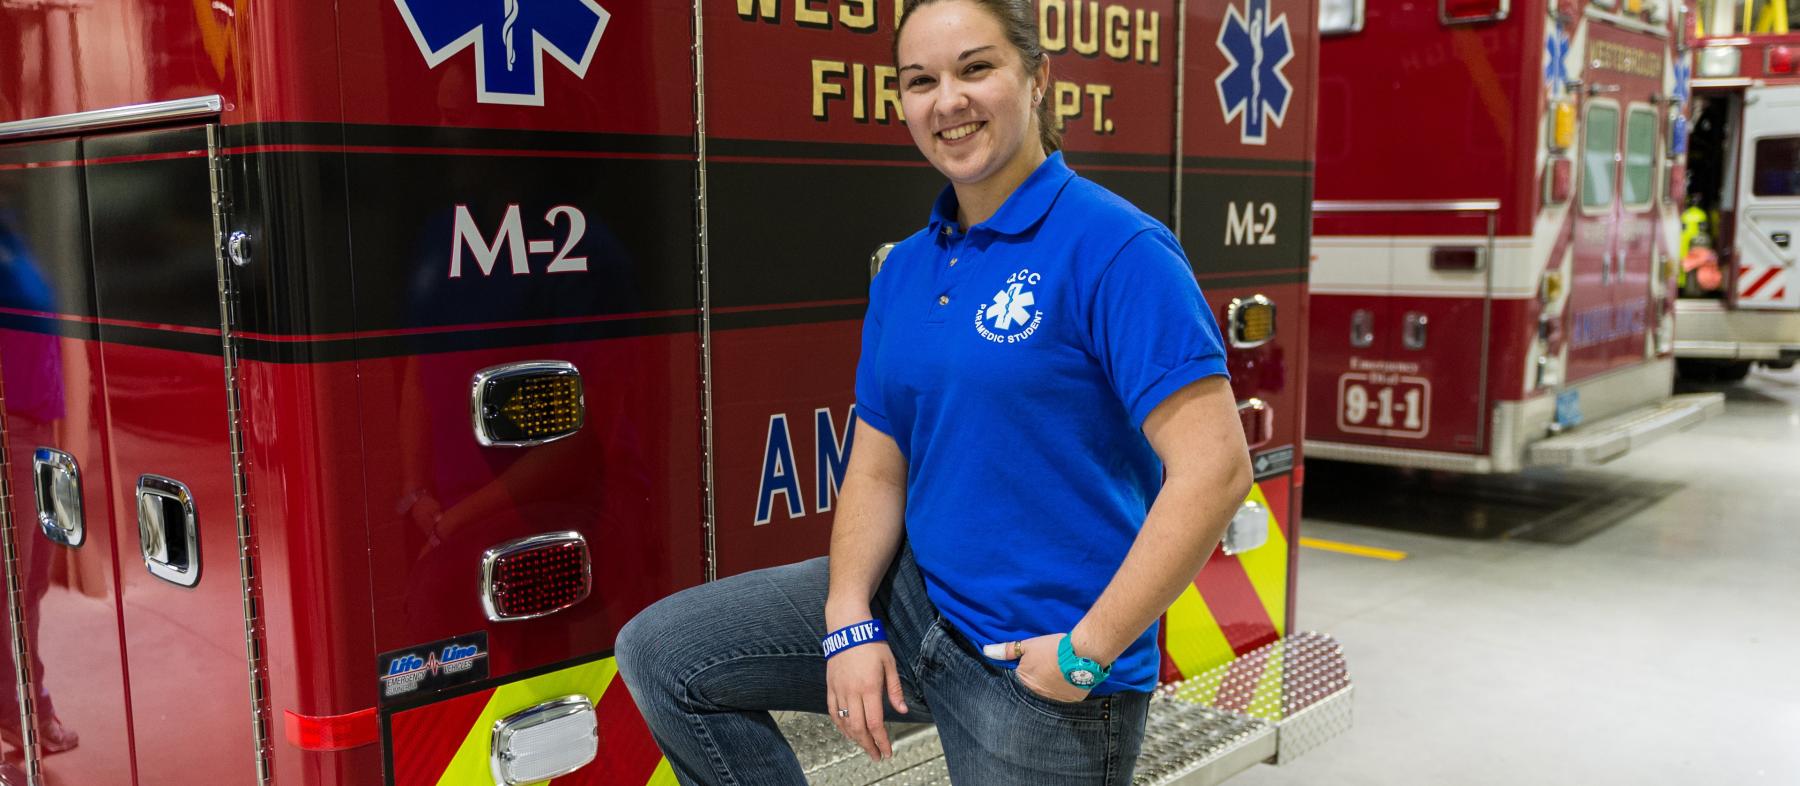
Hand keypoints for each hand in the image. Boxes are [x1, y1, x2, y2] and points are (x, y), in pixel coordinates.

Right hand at [824, 642, 908, 760]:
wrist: (848, 628)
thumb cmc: (871, 643)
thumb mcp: (890, 664)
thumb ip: (895, 690)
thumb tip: (902, 710)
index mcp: (869, 688)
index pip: (875, 723)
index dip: (881, 741)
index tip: (887, 751)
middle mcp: (852, 692)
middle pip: (859, 728)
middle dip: (868, 745)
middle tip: (876, 755)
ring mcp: (839, 690)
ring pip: (844, 722)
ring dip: (854, 738)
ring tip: (864, 745)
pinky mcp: (830, 686)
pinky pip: (832, 712)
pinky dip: (839, 725)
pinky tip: (846, 731)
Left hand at [991, 633, 1092, 703]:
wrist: (1083, 655)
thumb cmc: (1052, 648)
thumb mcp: (1028, 646)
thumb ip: (1007, 650)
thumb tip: (987, 651)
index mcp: (1025, 682)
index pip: (1020, 680)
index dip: (1026, 671)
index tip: (1034, 665)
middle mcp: (1038, 696)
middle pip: (1035, 688)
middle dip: (1039, 679)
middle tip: (1048, 667)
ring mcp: (1056, 700)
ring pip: (1050, 693)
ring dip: (1052, 686)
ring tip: (1059, 672)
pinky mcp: (1072, 701)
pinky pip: (1066, 696)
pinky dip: (1066, 689)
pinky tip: (1069, 679)